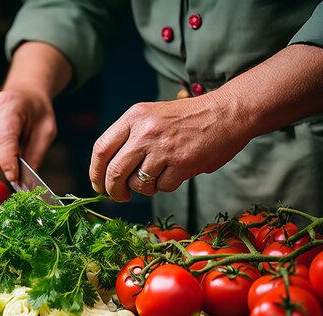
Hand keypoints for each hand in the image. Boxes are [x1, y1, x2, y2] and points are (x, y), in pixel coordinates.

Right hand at [0, 88, 56, 181]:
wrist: (25, 95)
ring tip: (16, 152)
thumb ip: (36, 154)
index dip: (8, 161)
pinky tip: (6, 150)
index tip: (14, 177)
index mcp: (8, 105)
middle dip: (8, 164)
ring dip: (2, 163)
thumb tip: (25, 180)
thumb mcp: (47, 131)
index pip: (4, 139)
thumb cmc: (37, 112)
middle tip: (23, 160)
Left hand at [89, 94, 248, 200]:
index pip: (101, 149)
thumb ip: (129, 138)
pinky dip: (166, 185)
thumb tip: (107, 172)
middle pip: (114, 172)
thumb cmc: (187, 119)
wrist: (226, 113)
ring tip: (158, 175)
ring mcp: (163, 148)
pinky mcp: (181, 164)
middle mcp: (145, 131)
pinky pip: (162, 187)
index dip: (95, 172)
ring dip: (144, 188)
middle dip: (113, 190)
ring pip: (138, 184)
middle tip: (119, 196)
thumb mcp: (152, 116)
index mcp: (134, 117)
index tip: (98, 185)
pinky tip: (177, 171)